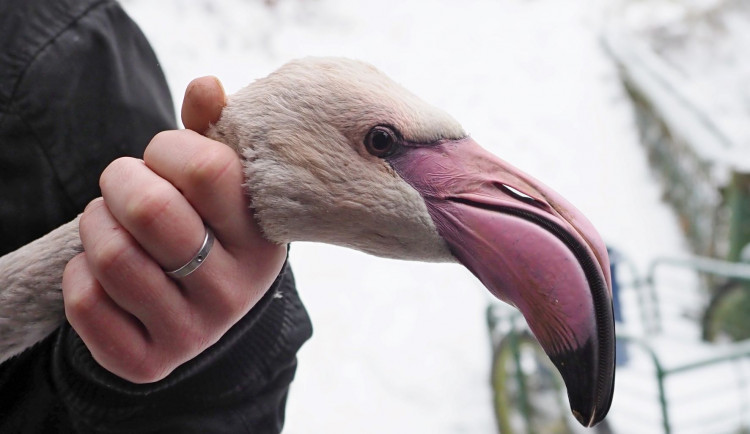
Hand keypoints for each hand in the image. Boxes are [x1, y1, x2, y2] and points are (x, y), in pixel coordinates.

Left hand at [62, 77, 286, 382]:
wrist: (201, 308)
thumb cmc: (208, 227)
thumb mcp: (223, 183)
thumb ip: (213, 131)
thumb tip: (205, 86)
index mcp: (263, 239)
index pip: (206, 169)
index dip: (167, 147)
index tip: (164, 157)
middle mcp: (236, 292)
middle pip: (149, 209)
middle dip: (120, 180)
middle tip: (125, 184)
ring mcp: (195, 332)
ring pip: (109, 255)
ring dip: (96, 224)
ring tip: (113, 224)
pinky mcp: (149, 363)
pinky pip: (85, 302)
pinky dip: (81, 273)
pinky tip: (105, 271)